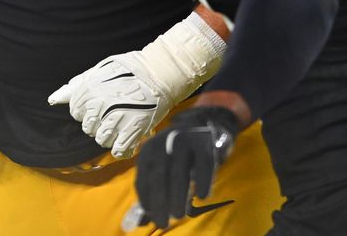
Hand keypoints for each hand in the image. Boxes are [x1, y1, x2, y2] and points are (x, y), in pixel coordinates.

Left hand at [49, 12, 225, 158]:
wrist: (160, 73)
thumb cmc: (129, 70)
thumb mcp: (99, 71)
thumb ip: (75, 87)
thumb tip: (53, 99)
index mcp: (89, 90)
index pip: (76, 112)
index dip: (88, 109)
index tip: (102, 103)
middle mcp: (100, 105)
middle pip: (88, 128)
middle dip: (99, 122)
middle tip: (114, 112)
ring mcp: (117, 119)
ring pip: (102, 140)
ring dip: (111, 134)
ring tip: (122, 122)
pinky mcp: (133, 130)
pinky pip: (118, 150)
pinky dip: (122, 147)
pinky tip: (128, 136)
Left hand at [127, 106, 239, 229]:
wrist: (201, 124)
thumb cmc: (177, 154)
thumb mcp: (162, 166)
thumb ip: (153, 192)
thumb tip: (142, 221)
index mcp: (149, 150)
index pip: (143, 179)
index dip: (146, 201)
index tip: (152, 218)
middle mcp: (164, 143)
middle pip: (159, 176)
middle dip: (160, 202)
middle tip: (163, 222)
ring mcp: (184, 141)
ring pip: (179, 172)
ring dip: (178, 196)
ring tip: (179, 215)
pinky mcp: (203, 143)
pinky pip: (203, 165)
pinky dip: (203, 182)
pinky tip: (202, 197)